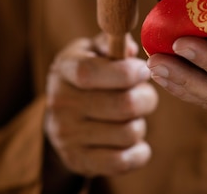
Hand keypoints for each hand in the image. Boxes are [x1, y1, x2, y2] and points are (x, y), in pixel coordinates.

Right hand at [45, 34, 158, 176]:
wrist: (62, 120)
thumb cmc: (88, 77)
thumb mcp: (92, 52)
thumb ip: (111, 44)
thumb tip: (130, 49)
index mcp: (64, 69)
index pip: (90, 73)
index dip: (125, 72)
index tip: (143, 71)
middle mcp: (60, 103)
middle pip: (122, 105)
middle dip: (146, 99)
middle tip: (145, 95)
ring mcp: (66, 135)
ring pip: (128, 133)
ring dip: (140, 124)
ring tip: (132, 118)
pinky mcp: (78, 161)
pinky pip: (122, 162)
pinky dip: (139, 152)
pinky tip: (134, 142)